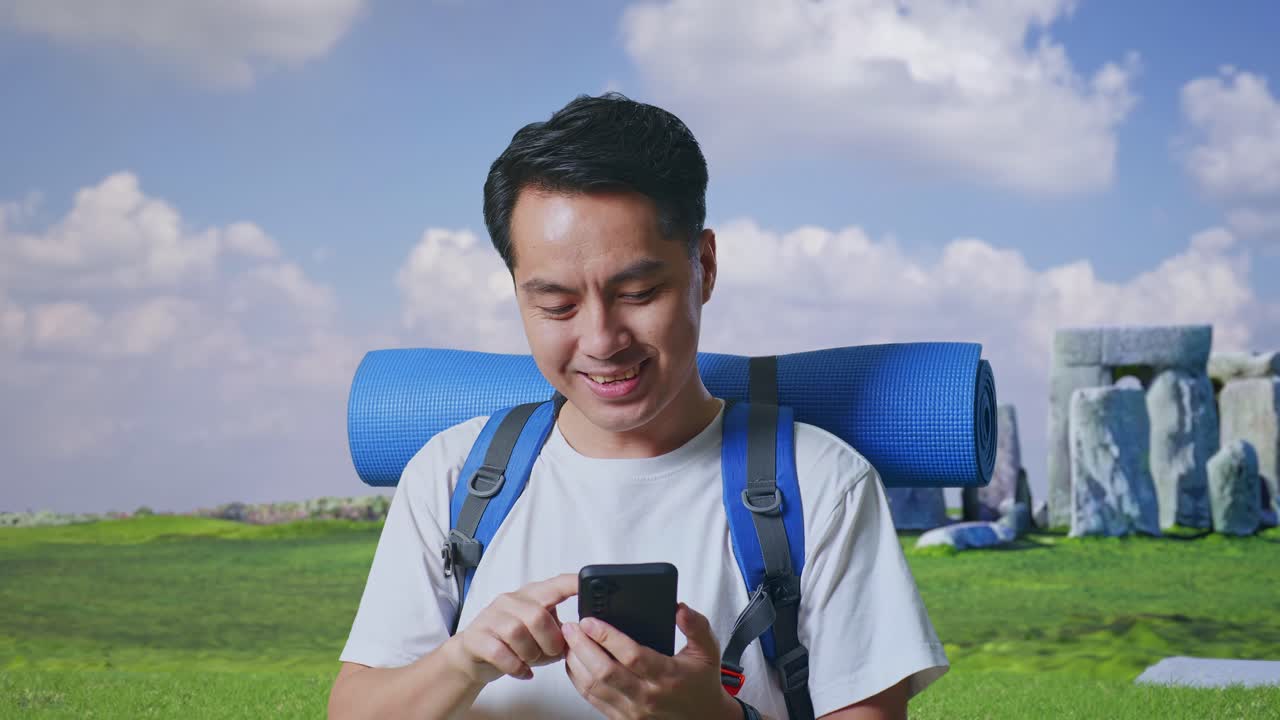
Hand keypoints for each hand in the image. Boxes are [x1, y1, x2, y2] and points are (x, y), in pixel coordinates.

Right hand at [446, 573, 577, 685]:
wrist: (473, 657)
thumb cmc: (514, 645)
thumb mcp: (542, 635)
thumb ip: (561, 632)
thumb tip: (583, 638)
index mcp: (531, 595)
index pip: (555, 585)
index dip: (572, 584)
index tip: (588, 585)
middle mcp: (510, 601)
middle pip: (538, 615)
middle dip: (550, 640)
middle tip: (552, 653)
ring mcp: (491, 617)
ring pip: (517, 632)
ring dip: (531, 653)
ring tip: (533, 661)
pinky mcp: (476, 637)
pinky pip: (499, 652)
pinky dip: (515, 666)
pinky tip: (523, 671)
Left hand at [562, 602, 740, 719]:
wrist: (703, 719)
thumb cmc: (701, 684)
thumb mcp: (708, 651)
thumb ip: (697, 626)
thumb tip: (679, 609)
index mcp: (668, 676)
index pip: (632, 656)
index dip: (607, 637)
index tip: (590, 621)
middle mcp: (648, 696)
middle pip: (605, 671)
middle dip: (583, 646)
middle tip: (571, 626)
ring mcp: (632, 711)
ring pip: (594, 686)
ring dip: (576, 662)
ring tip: (569, 640)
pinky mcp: (622, 718)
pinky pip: (593, 699)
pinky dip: (578, 680)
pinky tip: (575, 662)